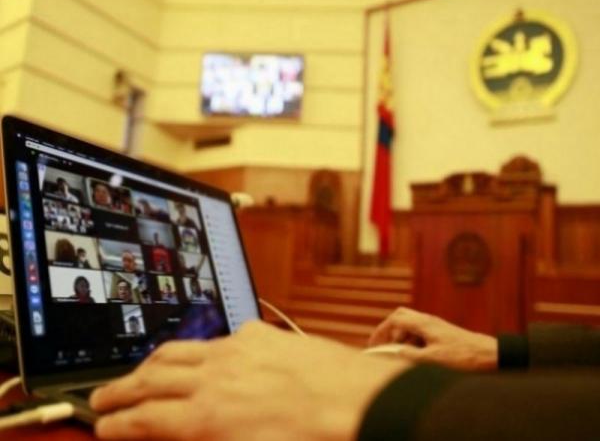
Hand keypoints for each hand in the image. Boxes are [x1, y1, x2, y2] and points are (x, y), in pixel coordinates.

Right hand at [91, 321, 410, 440]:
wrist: (363, 402)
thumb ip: (208, 440)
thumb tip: (187, 433)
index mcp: (207, 416)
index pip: (144, 419)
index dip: (117, 426)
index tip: (102, 429)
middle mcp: (214, 377)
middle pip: (150, 379)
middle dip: (120, 391)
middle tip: (101, 400)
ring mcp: (237, 350)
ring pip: (177, 351)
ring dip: (150, 364)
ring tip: (137, 373)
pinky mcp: (261, 335)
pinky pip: (220, 338)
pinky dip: (200, 349)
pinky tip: (204, 356)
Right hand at [368, 307, 497, 370]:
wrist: (491, 355)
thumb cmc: (463, 356)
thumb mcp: (433, 359)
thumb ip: (410, 355)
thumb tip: (393, 352)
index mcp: (424, 323)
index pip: (394, 319)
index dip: (381, 331)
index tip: (373, 345)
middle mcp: (429, 321)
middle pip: (401, 317)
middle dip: (389, 331)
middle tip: (383, 347)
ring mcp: (436, 327)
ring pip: (411, 327)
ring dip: (402, 339)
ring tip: (401, 357)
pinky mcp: (443, 334)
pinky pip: (421, 334)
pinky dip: (413, 343)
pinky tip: (417, 358)